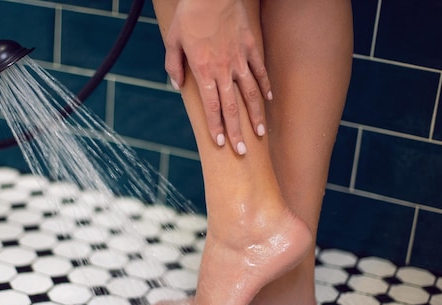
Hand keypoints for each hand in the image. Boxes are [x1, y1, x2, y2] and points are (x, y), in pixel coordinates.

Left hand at [165, 0, 271, 154]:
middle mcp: (224, 69)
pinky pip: (260, 71)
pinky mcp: (251, 47)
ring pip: (251, 93)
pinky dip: (265, 86)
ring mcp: (240, 59)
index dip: (216, 128)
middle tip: (242, 152)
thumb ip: (173, 66)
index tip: (221, 145)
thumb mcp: (173, 40)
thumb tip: (176, 85)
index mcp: (204, 71)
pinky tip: (268, 100)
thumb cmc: (189, 15)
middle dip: (237, 132)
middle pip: (232, 108)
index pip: (211, 107)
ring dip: (256, 116)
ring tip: (260, 134)